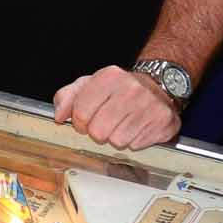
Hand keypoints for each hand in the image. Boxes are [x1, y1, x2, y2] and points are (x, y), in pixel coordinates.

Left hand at [54, 66, 179, 149]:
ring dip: (116, 137)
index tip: (85, 120)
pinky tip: (137, 127)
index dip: (79, 122)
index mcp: (109, 77)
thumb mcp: (90, 84)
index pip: (81, 113)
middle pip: (98, 132)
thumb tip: (59, 116)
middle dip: (98, 132)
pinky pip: (136, 146)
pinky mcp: (163, 121)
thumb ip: (68, 97)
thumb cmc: (120, 88)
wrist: (159, 85)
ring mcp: (149, 106)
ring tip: (123, 123)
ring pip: (117, 142)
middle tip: (106, 123)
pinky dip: (134, 141)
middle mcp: (131, 89)